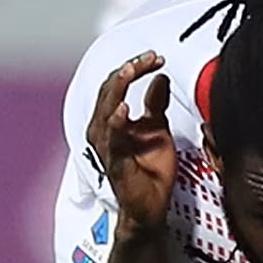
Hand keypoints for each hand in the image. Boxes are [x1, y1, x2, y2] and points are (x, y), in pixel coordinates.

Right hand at [86, 53, 176, 233]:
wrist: (151, 205)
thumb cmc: (150, 169)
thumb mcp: (158, 128)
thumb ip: (156, 103)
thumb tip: (160, 76)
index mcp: (111, 119)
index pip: (117, 83)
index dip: (135, 67)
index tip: (155, 57)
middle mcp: (103, 130)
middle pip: (109, 91)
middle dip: (128, 70)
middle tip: (148, 58)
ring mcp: (107, 146)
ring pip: (106, 109)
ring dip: (119, 87)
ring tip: (132, 70)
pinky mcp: (115, 163)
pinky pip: (113, 141)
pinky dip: (116, 123)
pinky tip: (124, 110)